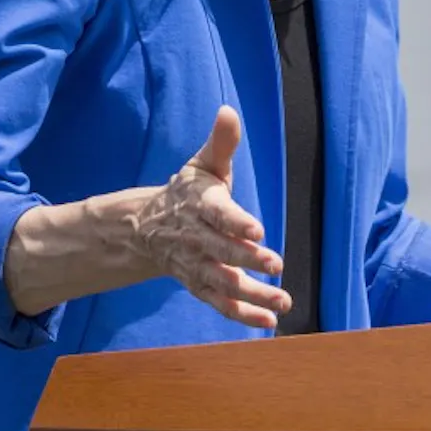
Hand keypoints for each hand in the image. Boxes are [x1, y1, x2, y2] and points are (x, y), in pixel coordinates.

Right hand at [130, 106, 290, 328]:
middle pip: (223, 251)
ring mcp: (198, 265)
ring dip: (253, 295)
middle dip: (248, 260)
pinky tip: (269, 321)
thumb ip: (221, 142)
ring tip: (283, 301)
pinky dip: (242, 314)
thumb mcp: (203, 164)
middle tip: (276, 265)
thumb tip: (228, 110)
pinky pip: (220, 303)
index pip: (219, 214)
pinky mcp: (200, 285)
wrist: (148, 228)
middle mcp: (198, 239)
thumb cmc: (188, 191)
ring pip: (224, 283)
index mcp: (201, 205)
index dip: (237, 222)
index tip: (258, 229)